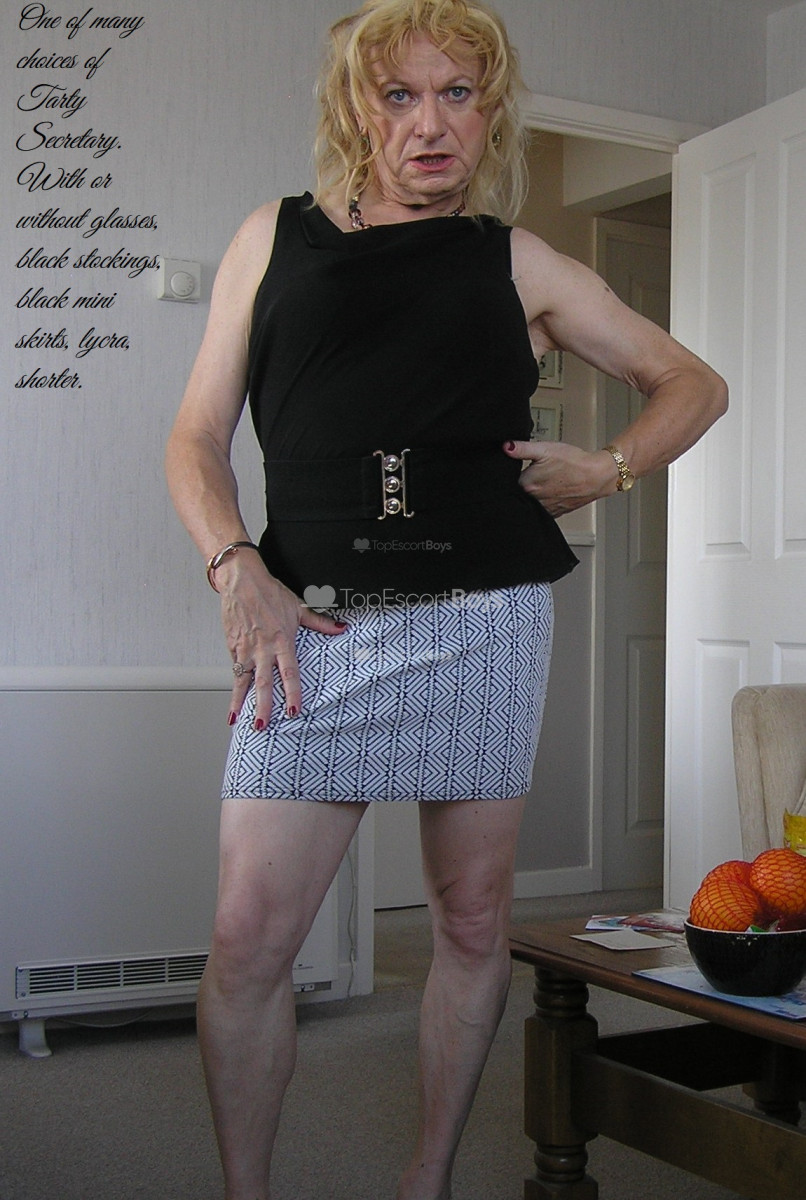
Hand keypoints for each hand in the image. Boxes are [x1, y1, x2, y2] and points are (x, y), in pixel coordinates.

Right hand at [216, 549, 346, 729]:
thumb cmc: (269, 592)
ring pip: (243, 680)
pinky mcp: (233, 646)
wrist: (241, 580)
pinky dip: (233, 688)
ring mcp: (246, 648)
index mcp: (282, 640)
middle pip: (264, 683)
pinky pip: (234, 671)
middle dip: (263, 706)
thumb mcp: (298, 607)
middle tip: (262, 726)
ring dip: (240, 702)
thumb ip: (320, 622)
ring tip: (238, 721)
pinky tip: (233, 705)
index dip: (292, 692)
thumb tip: (341, 627)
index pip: (289, 672)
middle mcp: (263, 648)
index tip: (293, 710)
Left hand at [503, 440, 617, 515]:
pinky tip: (551, 491)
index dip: (511, 474)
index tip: (519, 468)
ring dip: (533, 494)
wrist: (596, 476)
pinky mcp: (554, 513)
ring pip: (530, 503)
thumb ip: (522, 449)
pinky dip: (544, 501)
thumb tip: (505, 447)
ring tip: (546, 481)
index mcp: (526, 485)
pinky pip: (542, 509)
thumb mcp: (545, 448)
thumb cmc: (573, 463)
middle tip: (536, 473)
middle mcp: (533, 501)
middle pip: (518, 494)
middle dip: (522, 484)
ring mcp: (544, 509)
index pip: (508, 482)